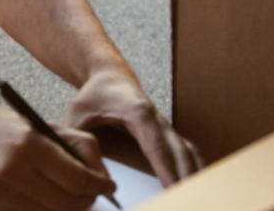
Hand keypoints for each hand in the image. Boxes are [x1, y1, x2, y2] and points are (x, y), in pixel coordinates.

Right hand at [0, 103, 117, 210]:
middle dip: (87, 202)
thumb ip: (75, 145)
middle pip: (68, 205)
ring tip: (69, 198)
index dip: (99, 186)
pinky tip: (46, 203)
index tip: (108, 186)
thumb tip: (101, 177)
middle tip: (91, 195)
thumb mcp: (38, 125)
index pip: (79, 180)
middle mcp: (14, 171)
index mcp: (29, 145)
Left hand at [64, 69, 202, 185]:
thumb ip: (78, 143)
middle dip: (187, 178)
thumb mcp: (76, 114)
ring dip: (195, 175)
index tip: (173, 190)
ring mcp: (165, 126)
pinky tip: (196, 186)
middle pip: (180, 152)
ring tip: (196, 198)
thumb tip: (87, 172)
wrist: (109, 75)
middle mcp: (157, 120)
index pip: (157, 147)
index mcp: (138, 113)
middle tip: (188, 201)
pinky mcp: (167, 133)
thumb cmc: (94, 94)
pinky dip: (194, 168)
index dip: (167, 170)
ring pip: (188, 153)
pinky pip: (186, 152)